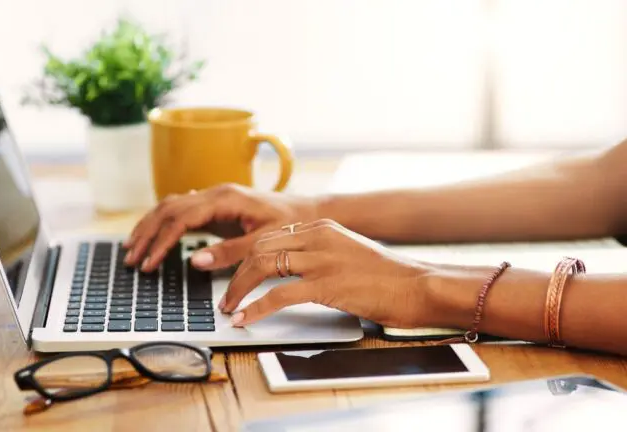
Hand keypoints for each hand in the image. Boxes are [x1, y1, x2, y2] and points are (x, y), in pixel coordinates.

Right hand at [124, 184, 319, 271]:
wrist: (309, 212)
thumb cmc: (292, 224)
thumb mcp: (264, 242)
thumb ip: (231, 252)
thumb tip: (196, 261)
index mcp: (225, 198)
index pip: (180, 218)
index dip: (161, 242)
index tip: (149, 263)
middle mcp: (215, 193)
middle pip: (168, 209)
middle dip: (147, 234)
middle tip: (131, 259)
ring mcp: (214, 197)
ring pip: (170, 206)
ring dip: (149, 226)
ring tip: (133, 249)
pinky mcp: (216, 206)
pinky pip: (181, 210)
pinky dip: (163, 223)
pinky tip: (153, 235)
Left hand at [220, 219, 431, 327]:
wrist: (417, 286)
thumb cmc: (386, 276)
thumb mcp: (347, 252)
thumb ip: (318, 254)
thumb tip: (288, 271)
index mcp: (321, 227)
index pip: (269, 236)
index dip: (245, 257)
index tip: (234, 275)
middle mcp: (318, 237)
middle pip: (260, 248)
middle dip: (236, 274)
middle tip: (226, 296)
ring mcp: (322, 259)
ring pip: (263, 266)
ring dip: (239, 289)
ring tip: (229, 308)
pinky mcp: (327, 284)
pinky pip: (278, 295)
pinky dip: (256, 308)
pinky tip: (245, 319)